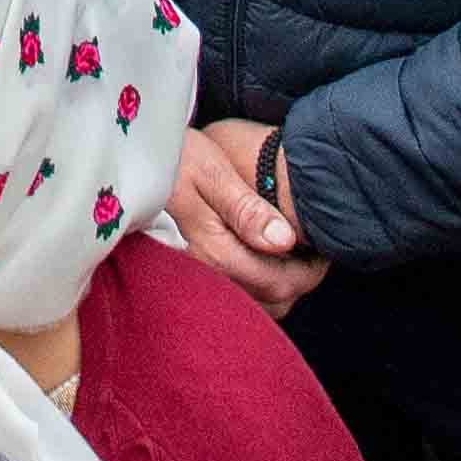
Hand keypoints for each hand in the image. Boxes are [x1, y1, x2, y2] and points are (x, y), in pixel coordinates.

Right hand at [172, 119, 325, 309]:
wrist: (136, 161)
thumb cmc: (175, 158)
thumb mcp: (211, 172)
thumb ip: (247, 209)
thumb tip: (285, 242)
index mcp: (213, 252)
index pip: (279, 284)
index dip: (311, 272)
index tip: (324, 250)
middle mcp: (205, 274)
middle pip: (270, 302)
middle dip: (299, 281)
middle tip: (315, 253)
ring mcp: (198, 276)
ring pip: (255, 303)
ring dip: (280, 284)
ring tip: (293, 254)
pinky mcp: (194, 272)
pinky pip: (239, 294)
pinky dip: (260, 282)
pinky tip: (265, 256)